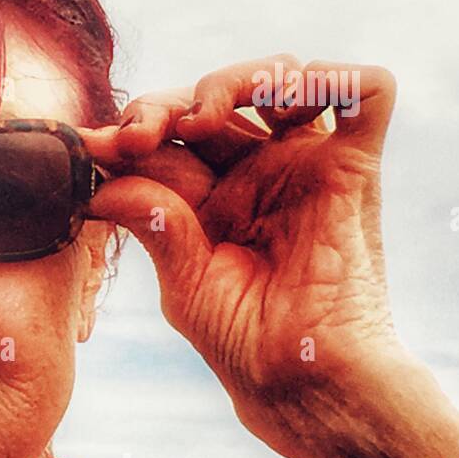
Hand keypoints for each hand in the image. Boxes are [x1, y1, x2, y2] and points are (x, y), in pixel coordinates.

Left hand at [81, 54, 402, 457]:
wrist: (298, 380)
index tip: (92, 149)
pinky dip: (331, 76)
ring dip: (233, 80)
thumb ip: (150, 215)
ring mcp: (306, 165)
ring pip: (281, 77)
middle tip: (137, 137)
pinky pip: (366, 93)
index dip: (129, 130)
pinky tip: (274, 100)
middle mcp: (259, 171)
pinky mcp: (355, 167)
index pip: (168, 134)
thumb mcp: (180, 275)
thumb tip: (96, 171)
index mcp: (212, 195)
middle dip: (166, 104)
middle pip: (215, 97)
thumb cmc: (240, 339)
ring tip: (198, 120)